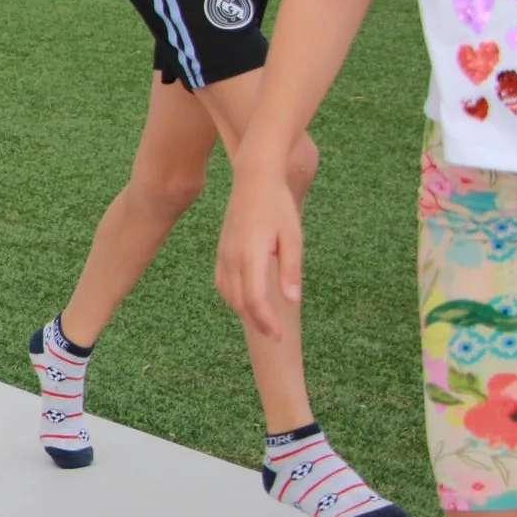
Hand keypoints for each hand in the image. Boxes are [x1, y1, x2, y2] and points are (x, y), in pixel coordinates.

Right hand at [215, 165, 304, 340]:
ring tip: (262, 322)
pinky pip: (222, 282)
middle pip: (239, 301)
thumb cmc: (278, 207)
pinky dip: (232, 297)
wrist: (254, 180)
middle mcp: (232, 258)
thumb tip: (292, 300)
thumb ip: (291, 270)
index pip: (254, 300)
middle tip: (274, 336)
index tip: (278, 337)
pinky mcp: (222, 250)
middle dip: (256, 322)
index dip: (265, 322)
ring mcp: (224, 254)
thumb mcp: (294, 238)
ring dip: (243, 311)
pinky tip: (245, 300)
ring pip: (228, 294)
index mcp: (251, 256)